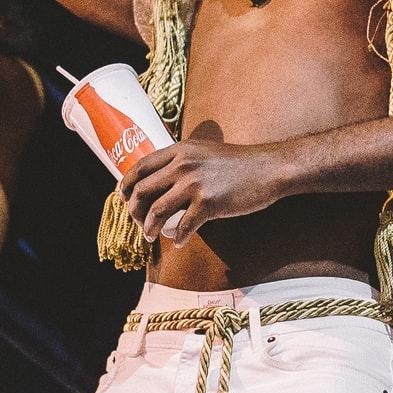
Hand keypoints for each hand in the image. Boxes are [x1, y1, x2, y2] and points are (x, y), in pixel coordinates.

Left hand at [118, 139, 290, 243]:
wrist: (269, 169)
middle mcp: (183, 165)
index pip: (140, 166)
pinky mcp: (209, 203)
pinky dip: (178, 237)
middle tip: (138, 223)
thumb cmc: (238, 164)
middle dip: (134, 211)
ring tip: (149, 236)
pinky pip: (184, 226)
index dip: (126, 184)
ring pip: (157, 211)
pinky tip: (179, 242)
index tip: (123, 198)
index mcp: (179, 151)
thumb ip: (181, 162)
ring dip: (149, 228)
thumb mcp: (204, 152)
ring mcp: (195, 184)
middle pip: (142, 190)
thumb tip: (160, 180)